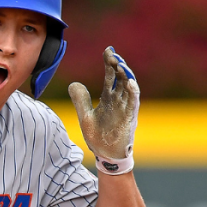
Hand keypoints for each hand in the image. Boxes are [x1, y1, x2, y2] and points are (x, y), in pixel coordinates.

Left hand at [68, 47, 139, 174]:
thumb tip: (73, 83)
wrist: (106, 156)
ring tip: (121, 64)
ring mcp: (125, 109)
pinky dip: (133, 92)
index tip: (107, 51)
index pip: (111, 76)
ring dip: (127, 75)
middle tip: (113, 55)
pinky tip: (130, 82)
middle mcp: (119, 101)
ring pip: (129, 88)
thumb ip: (80, 100)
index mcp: (109, 98)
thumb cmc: (98, 137)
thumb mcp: (85, 116)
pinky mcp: (129, 118)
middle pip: (121, 78)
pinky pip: (133, 103)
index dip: (110, 63)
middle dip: (118, 65)